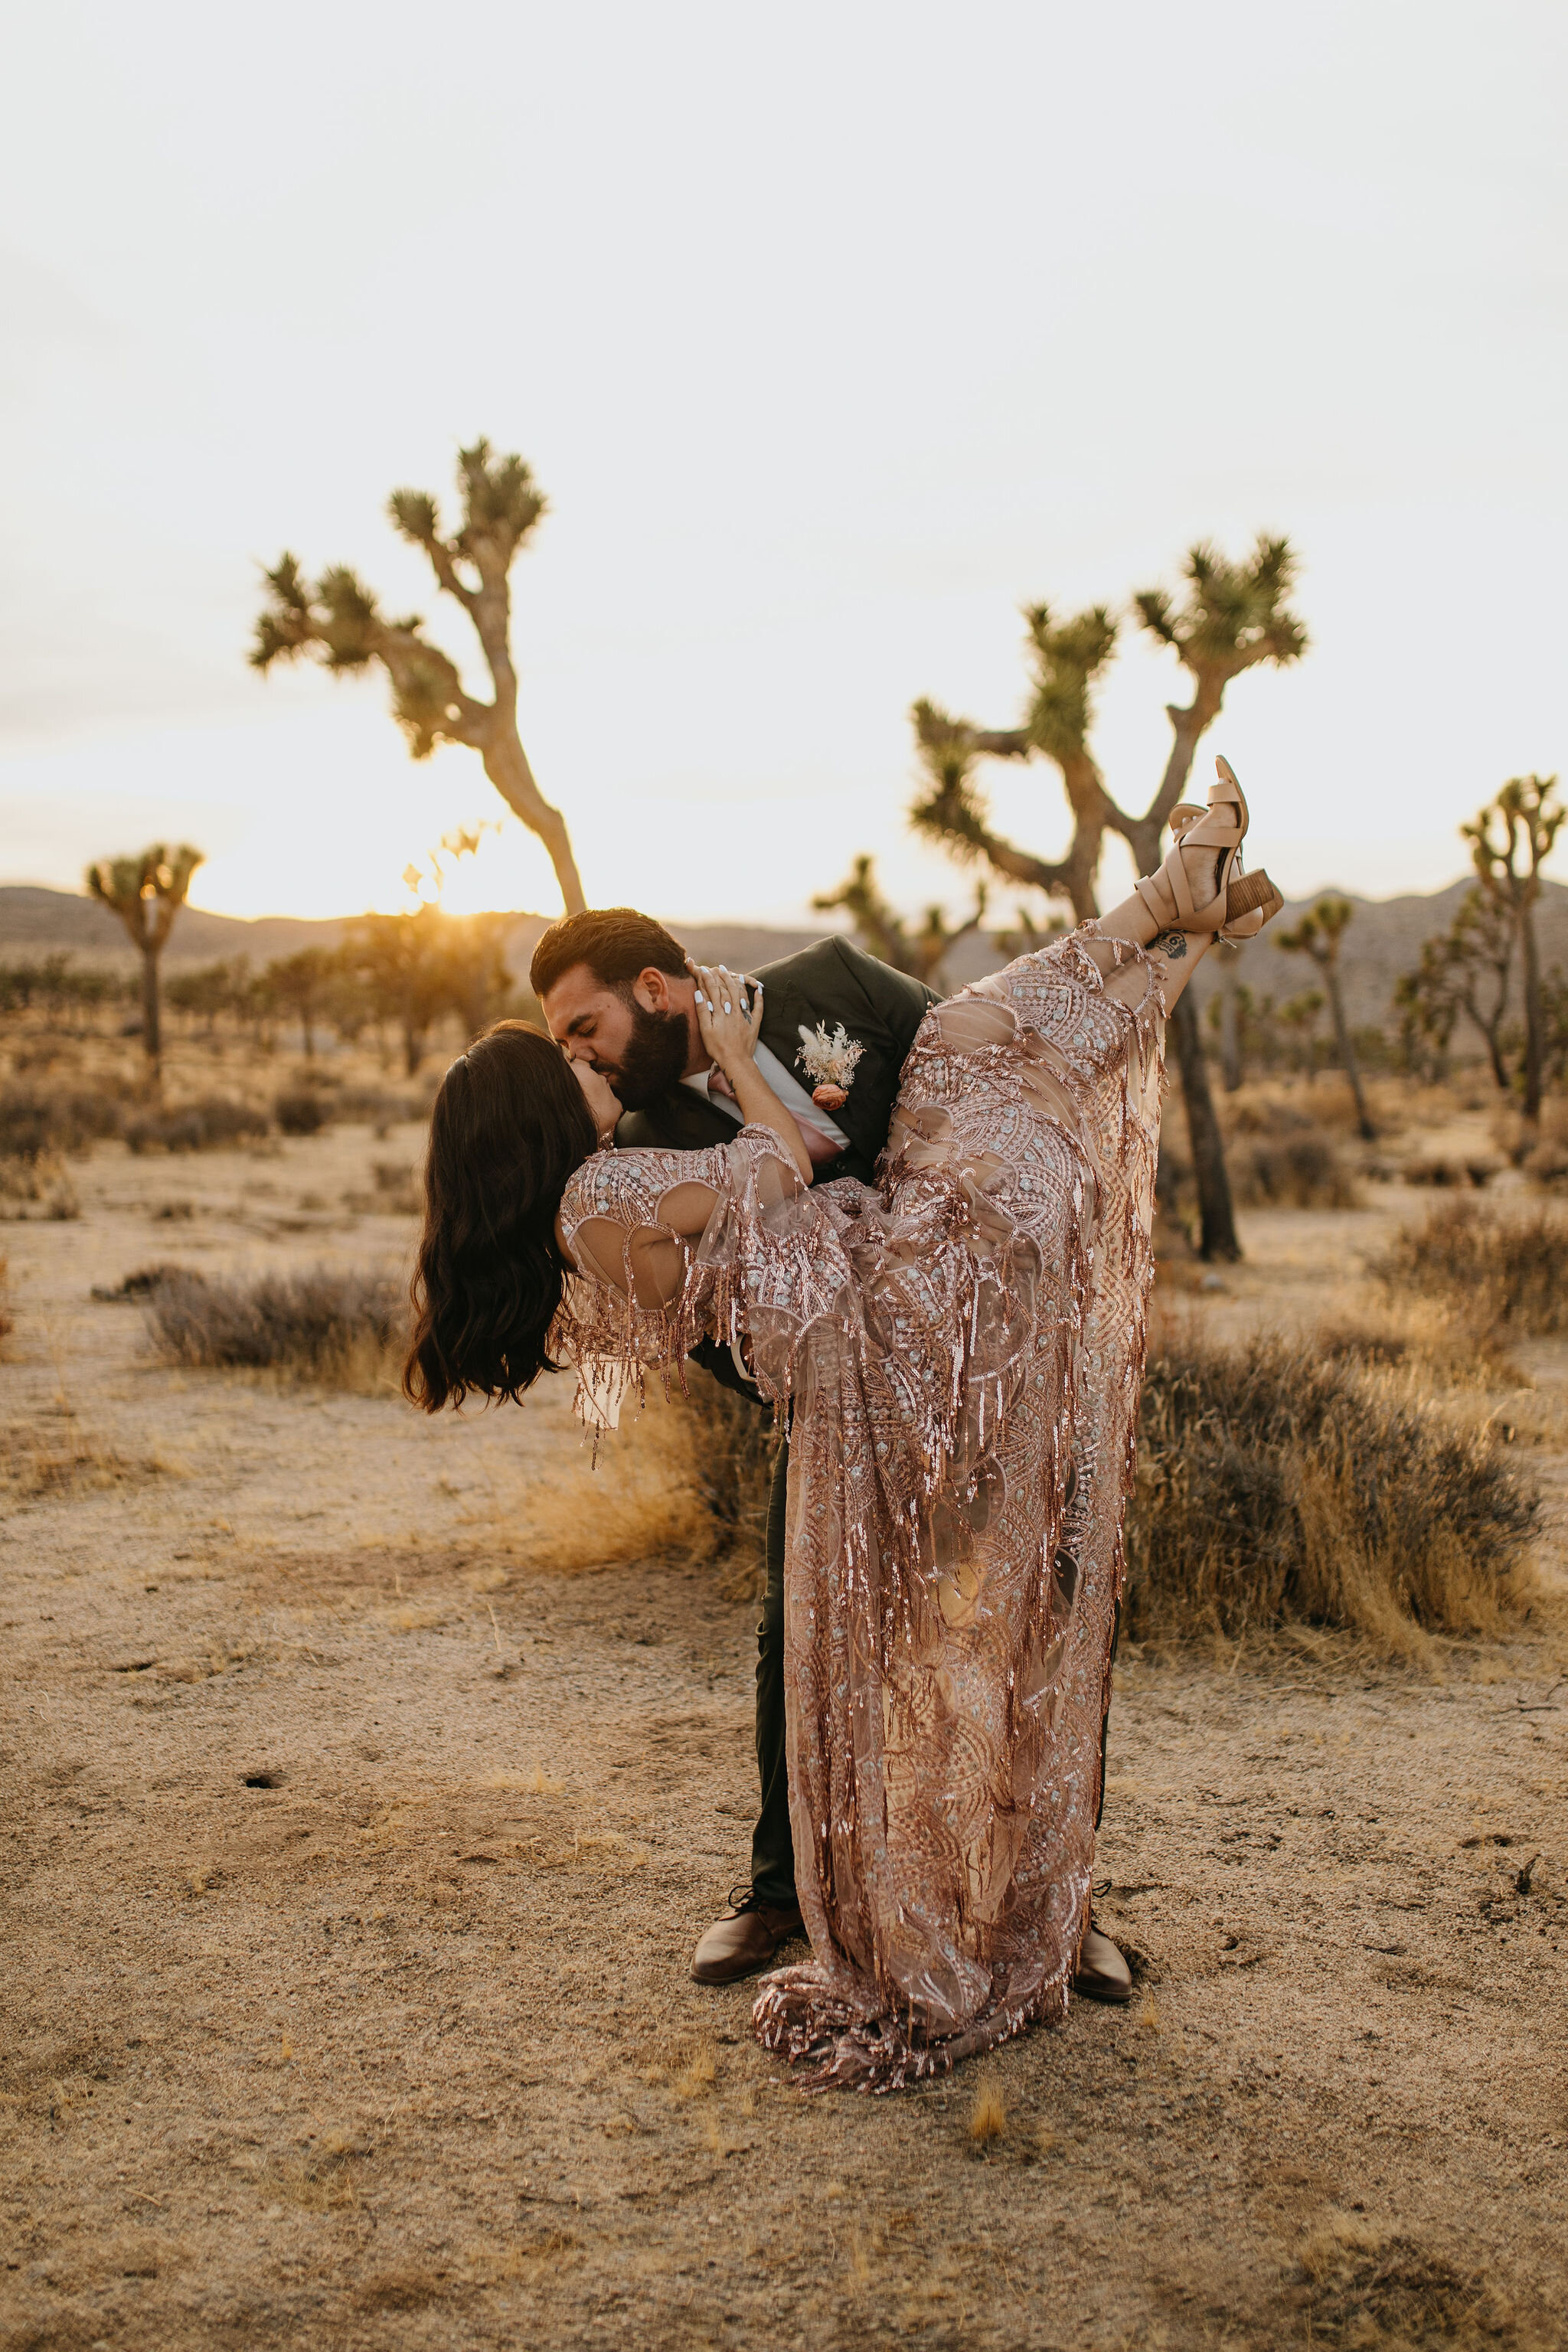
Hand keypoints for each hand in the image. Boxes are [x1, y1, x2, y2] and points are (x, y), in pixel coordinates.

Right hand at [686, 959, 762, 1078]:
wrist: (736, 1061)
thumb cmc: (718, 1047)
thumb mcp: (705, 1030)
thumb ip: (703, 1011)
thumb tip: (699, 994)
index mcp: (720, 1012)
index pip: (713, 990)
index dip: (708, 979)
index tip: (704, 970)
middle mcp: (733, 1011)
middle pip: (728, 989)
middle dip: (723, 977)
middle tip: (719, 968)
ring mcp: (745, 1016)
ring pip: (742, 994)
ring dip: (739, 983)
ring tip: (735, 974)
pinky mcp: (754, 1023)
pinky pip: (758, 1008)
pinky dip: (759, 997)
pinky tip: (759, 989)